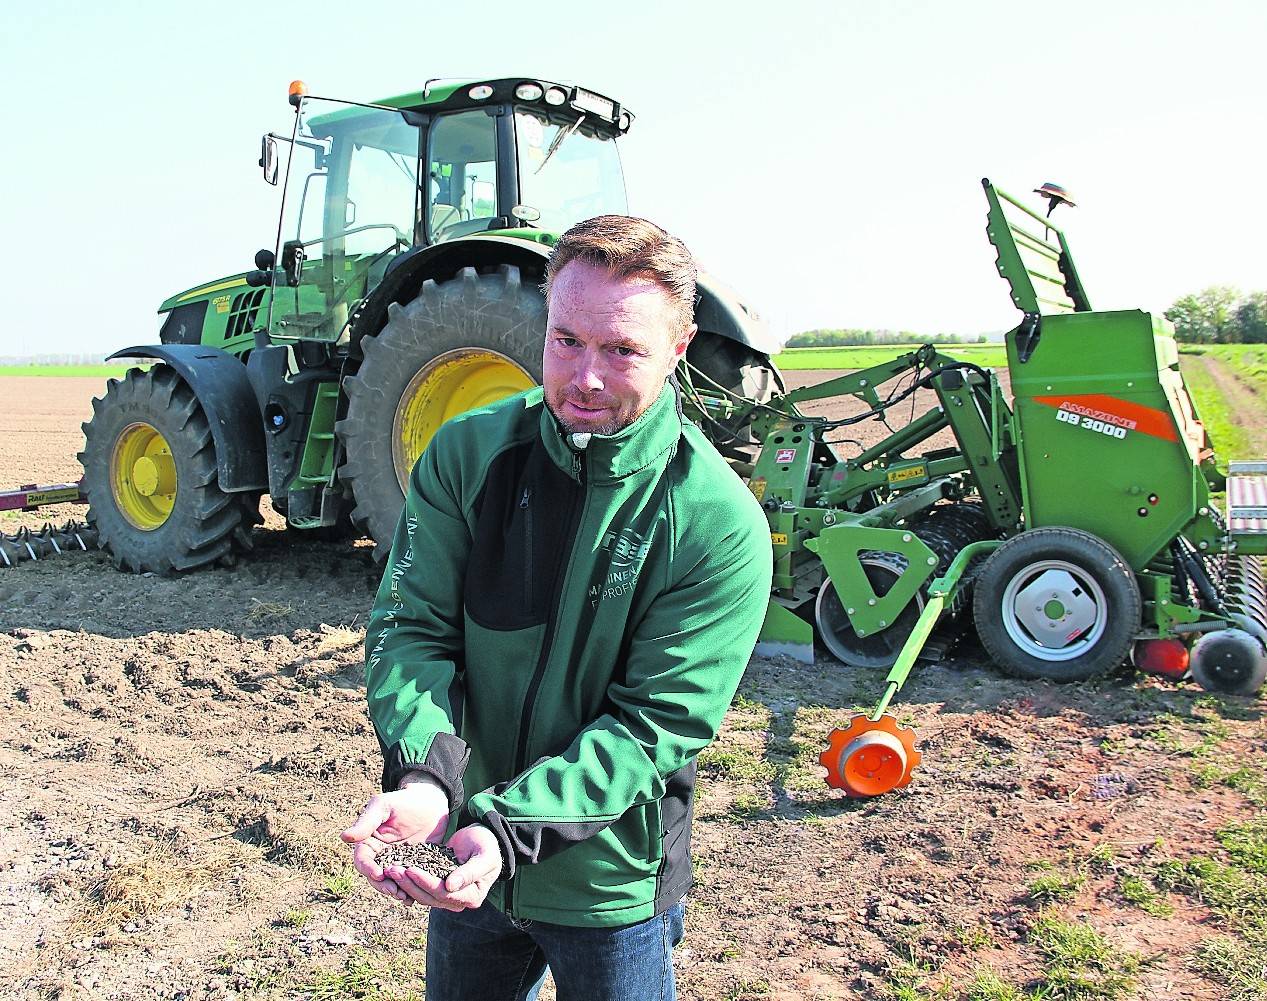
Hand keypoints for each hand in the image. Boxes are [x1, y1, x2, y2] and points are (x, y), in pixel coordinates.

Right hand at [340, 778, 448, 904]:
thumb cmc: (403, 801)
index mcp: (368, 844)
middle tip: (394, 891)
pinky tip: (417, 898)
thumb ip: (366, 822)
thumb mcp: (383, 807)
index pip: (362, 860)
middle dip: (383, 886)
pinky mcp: (414, 868)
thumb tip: (344, 837)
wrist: (430, 803)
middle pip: (376, 877)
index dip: (368, 869)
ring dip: (397, 892)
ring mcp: (397, 864)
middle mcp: (380, 857)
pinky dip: (412, 891)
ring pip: (392, 883)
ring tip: (406, 898)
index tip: (378, 874)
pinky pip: (410, 882)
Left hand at [387, 824, 501, 911]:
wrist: (483, 838)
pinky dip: (407, 880)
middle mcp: (458, 901)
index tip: (411, 870)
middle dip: (410, 884)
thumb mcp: (485, 855)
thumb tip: (451, 886)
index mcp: (472, 896)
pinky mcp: (437, 887)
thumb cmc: (487, 844)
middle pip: (429, 897)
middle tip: (393, 870)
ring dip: (405, 883)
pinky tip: (395, 869)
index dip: (426, 883)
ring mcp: (446, 896)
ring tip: (390, 869)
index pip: (444, 893)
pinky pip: (419, 887)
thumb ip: (470, 871)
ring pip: (421, 895)